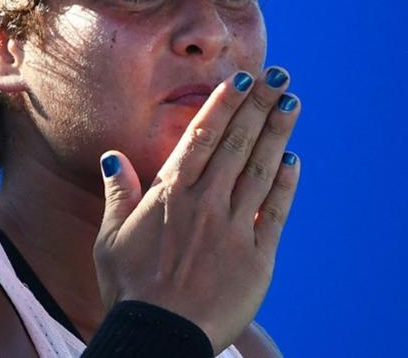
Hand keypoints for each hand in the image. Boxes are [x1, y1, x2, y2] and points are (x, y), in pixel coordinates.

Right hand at [93, 67, 301, 352]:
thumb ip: (119, 194)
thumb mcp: (112, 238)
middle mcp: (206, 203)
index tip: (242, 78)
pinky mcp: (257, 257)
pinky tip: (295, 162)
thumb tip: (113, 157)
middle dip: (259, 105)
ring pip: (261, 170)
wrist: (159, 336)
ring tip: (292, 103)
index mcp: (171, 194)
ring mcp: (235, 228)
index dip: (224, 104)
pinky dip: (286, 186)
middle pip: (238, 144)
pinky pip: (276, 213)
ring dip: (278, 133)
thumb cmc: (130, 289)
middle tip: (279, 76)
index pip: (201, 137)